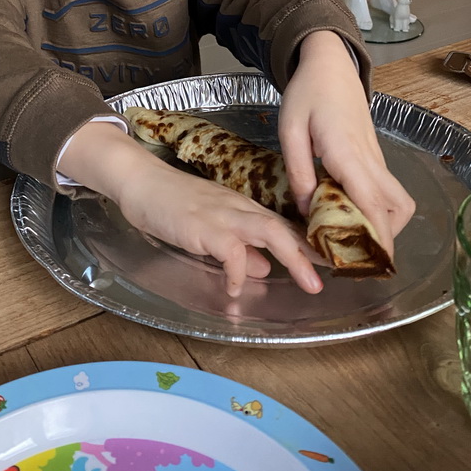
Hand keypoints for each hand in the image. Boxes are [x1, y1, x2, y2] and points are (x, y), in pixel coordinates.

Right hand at [60, 121, 324, 297]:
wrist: (140, 181)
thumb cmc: (170, 203)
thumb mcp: (209, 226)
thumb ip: (238, 244)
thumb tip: (263, 266)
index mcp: (241, 208)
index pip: (281, 226)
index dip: (306, 245)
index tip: (330, 263)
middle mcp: (237, 209)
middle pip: (281, 228)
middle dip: (308, 254)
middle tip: (326, 280)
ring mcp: (221, 215)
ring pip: (267, 232)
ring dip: (292, 258)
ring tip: (308, 284)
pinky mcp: (202, 226)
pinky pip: (229, 250)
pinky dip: (238, 271)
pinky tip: (235, 289)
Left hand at [277, 31, 414, 260]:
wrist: (330, 64)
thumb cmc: (307, 93)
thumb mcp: (290, 130)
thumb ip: (299, 171)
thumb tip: (307, 210)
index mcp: (346, 152)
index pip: (370, 202)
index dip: (375, 236)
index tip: (371, 263)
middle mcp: (369, 159)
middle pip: (398, 208)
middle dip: (384, 237)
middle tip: (354, 252)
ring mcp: (376, 158)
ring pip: (397, 200)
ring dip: (383, 223)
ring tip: (349, 235)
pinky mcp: (373, 156)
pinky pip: (384, 190)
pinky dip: (375, 208)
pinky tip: (347, 212)